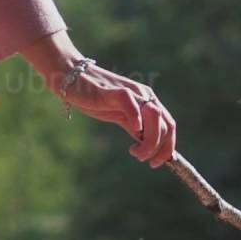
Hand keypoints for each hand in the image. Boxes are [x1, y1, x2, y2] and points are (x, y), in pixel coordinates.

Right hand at [21, 31, 176, 167]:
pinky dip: (137, 121)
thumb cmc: (95, 99)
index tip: (156, 163)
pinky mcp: (114, 92)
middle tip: (145, 161)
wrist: (71, 77)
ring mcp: (131, 92)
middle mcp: (144, 95)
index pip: (169, 126)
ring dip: (151, 141)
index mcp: (148, 101)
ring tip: (136, 152)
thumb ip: (136, 129)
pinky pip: (133, 106)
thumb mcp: (120, 117)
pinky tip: (133, 134)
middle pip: (166, 125)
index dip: (168, 148)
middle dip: (160, 149)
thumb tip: (150, 148)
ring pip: (156, 117)